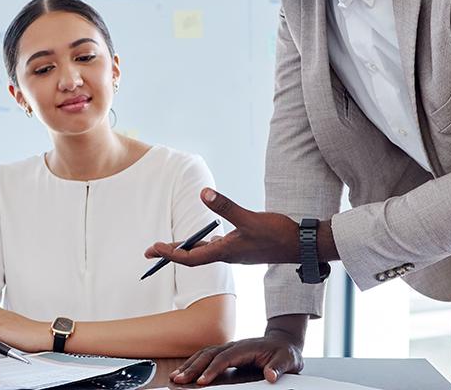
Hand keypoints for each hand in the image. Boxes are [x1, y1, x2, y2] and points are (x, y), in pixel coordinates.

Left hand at [144, 189, 303, 265]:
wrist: (300, 245)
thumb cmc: (277, 234)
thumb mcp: (249, 218)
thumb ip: (225, 206)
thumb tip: (203, 192)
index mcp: (224, 252)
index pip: (190, 257)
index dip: (170, 253)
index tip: (153, 249)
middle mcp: (227, 255)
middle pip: (193, 257)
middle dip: (171, 252)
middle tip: (150, 251)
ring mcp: (235, 252)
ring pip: (204, 252)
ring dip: (186, 249)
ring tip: (170, 246)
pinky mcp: (243, 247)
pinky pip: (217, 247)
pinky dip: (204, 243)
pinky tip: (205, 238)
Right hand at [170, 331, 303, 384]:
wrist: (284, 342)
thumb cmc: (284, 352)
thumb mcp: (288, 360)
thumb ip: (278, 368)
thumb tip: (271, 376)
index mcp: (246, 347)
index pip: (225, 358)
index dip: (212, 369)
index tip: (203, 381)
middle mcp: (234, 346)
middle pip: (209, 355)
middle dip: (193, 367)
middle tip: (179, 379)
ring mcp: (229, 348)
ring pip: (204, 354)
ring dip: (189, 365)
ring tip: (176, 376)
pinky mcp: (226, 353)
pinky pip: (207, 357)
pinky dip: (194, 363)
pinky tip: (185, 371)